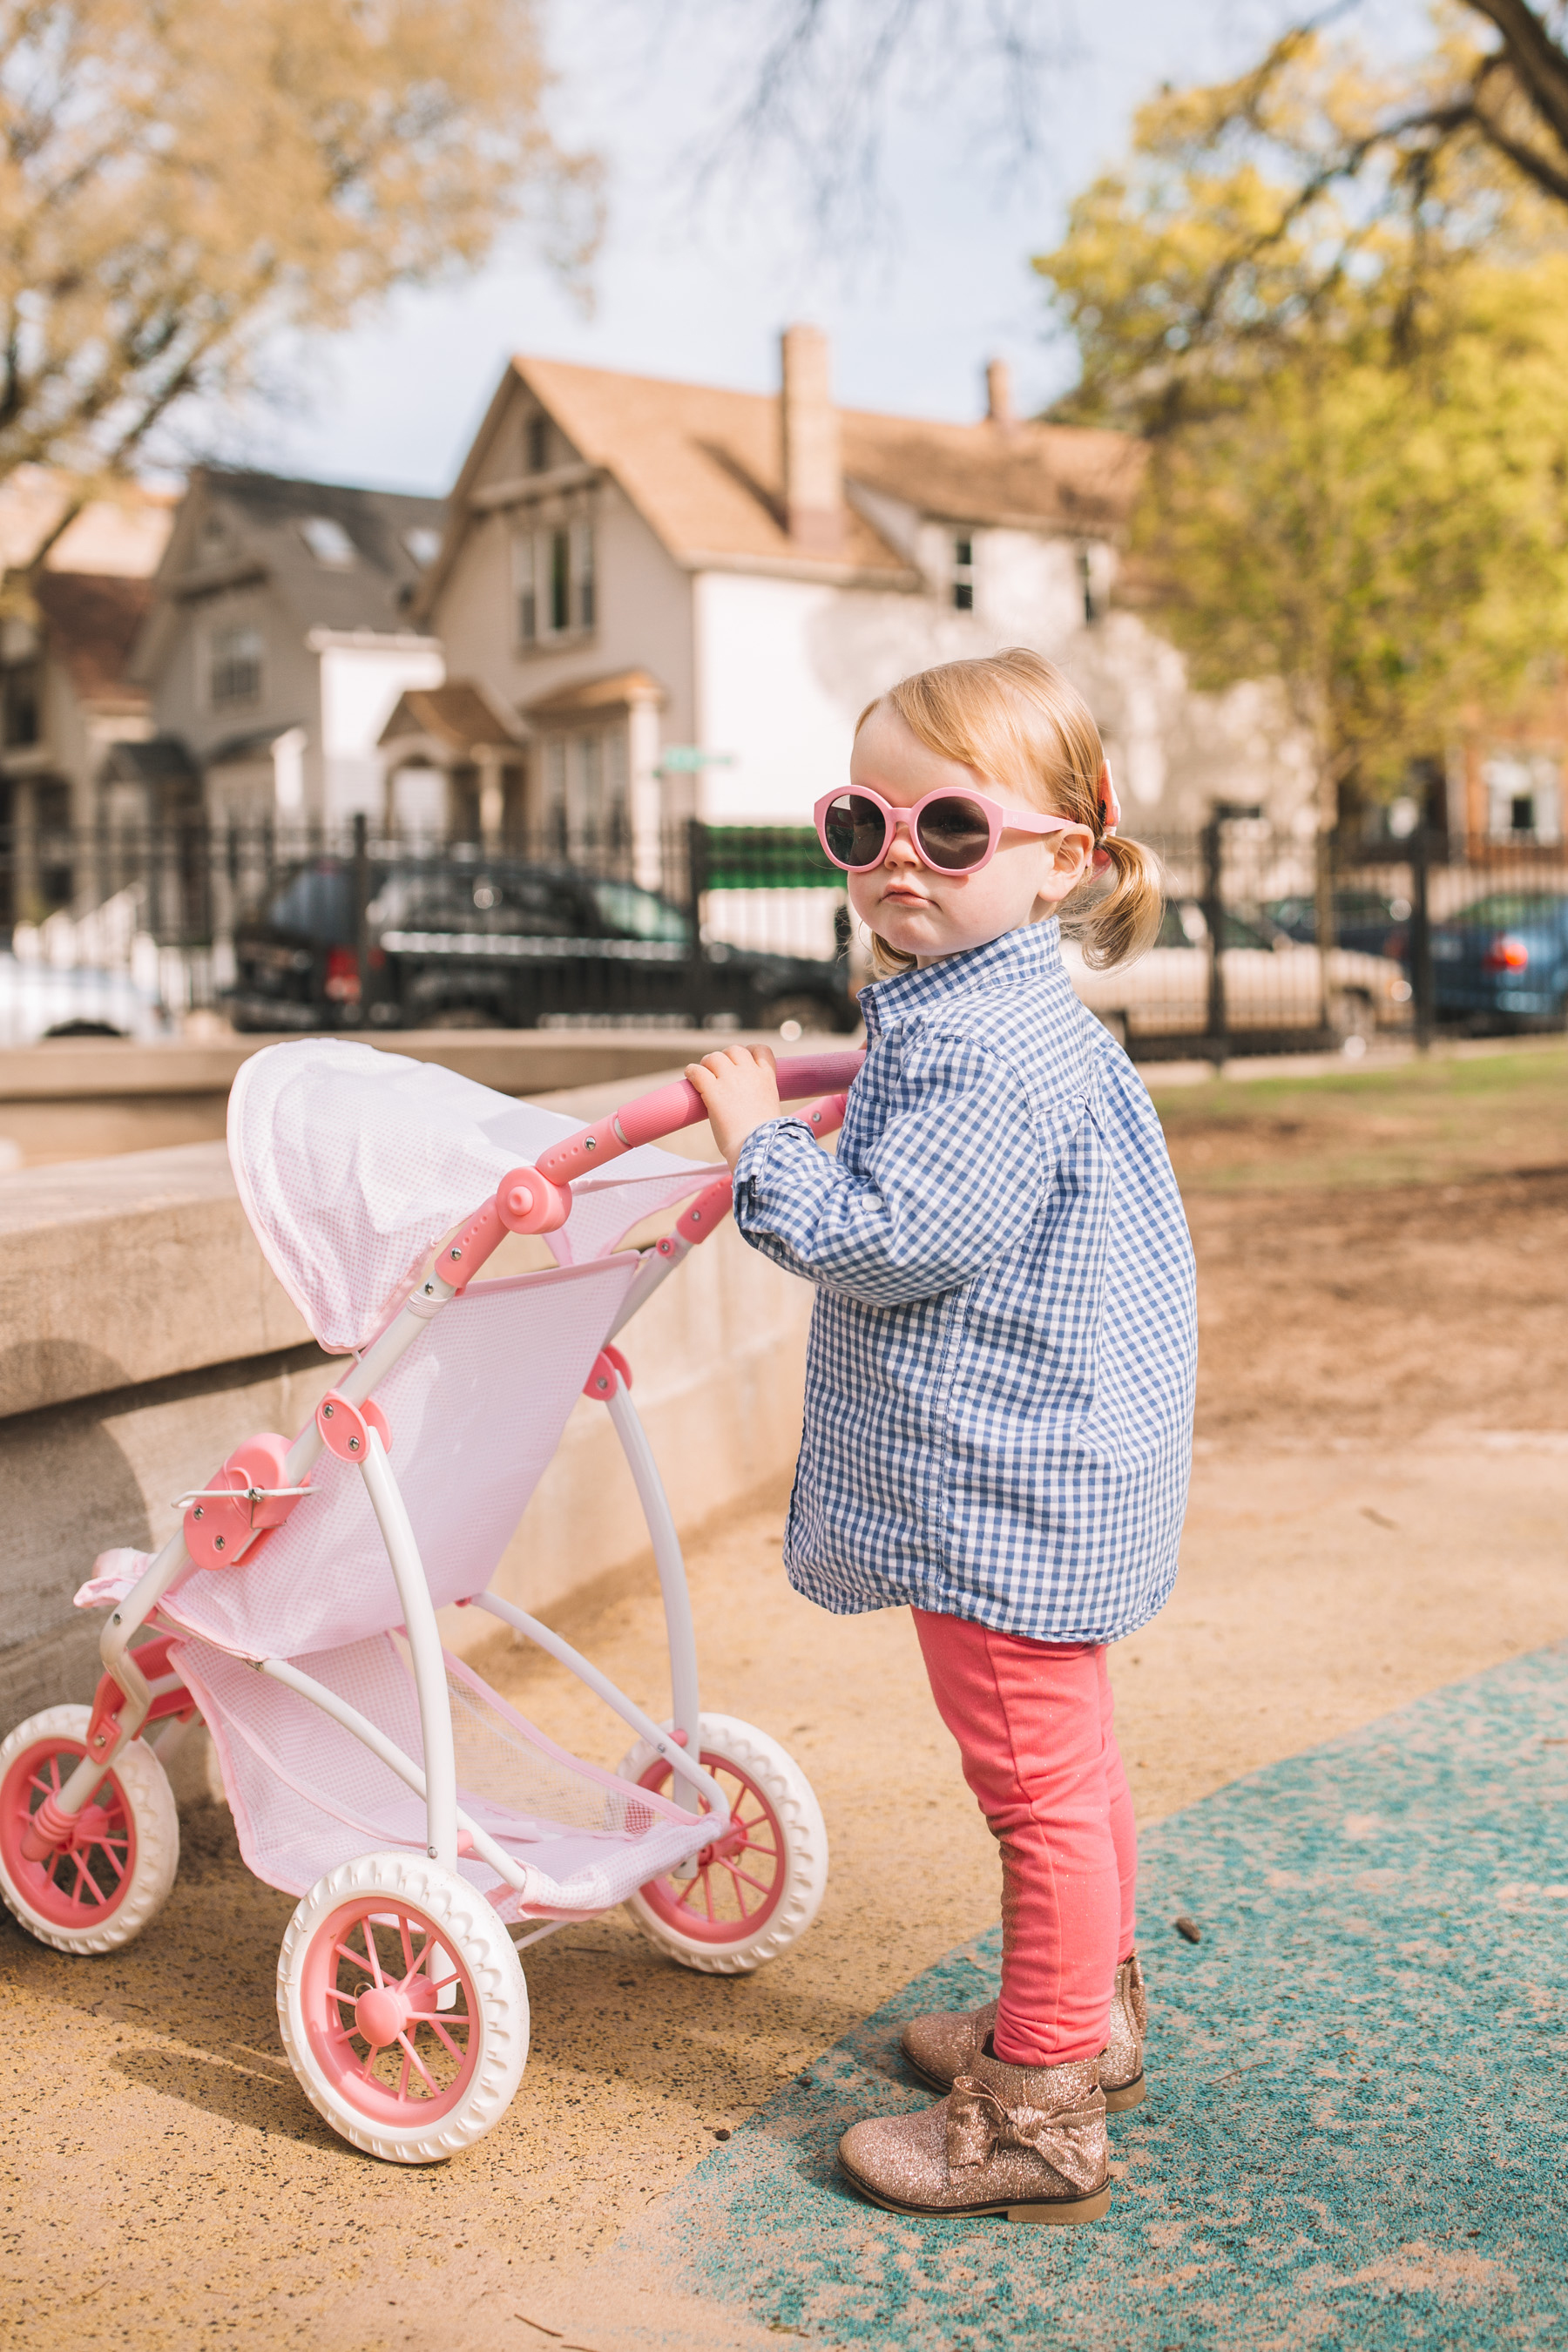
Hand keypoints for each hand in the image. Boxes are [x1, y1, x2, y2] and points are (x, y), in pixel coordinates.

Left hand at [685, 1046, 779, 1170]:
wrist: (758, 1146)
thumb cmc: (765, 1137)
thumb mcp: (769, 1109)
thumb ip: (759, 1099)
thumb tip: (748, 1108)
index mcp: (767, 1077)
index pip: (761, 1050)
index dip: (749, 1052)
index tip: (741, 1062)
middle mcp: (750, 1073)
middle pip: (735, 1049)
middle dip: (725, 1058)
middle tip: (717, 1073)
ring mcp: (731, 1079)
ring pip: (715, 1057)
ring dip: (707, 1064)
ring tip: (703, 1076)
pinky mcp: (713, 1089)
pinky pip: (697, 1071)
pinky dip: (692, 1072)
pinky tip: (690, 1077)